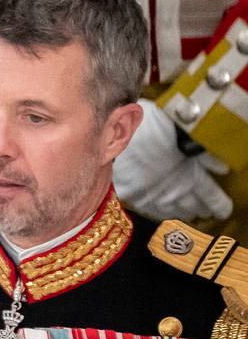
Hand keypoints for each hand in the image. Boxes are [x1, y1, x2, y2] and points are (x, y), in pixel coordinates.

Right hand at [114, 98, 232, 222]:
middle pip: (191, 204)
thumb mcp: (185, 135)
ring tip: (186, 213)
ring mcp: (150, 193)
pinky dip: (157, 211)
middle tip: (204, 211)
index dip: (218, 204)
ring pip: (170, 209)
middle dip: (200, 208)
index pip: (209, 195)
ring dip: (180, 211)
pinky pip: (147, 208)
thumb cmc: (153, 124)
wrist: (116, 129)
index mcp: (189, 174)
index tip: (223, 210)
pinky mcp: (130, 193)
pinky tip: (161, 212)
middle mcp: (172, 188)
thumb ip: (203, 154)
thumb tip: (220, 168)